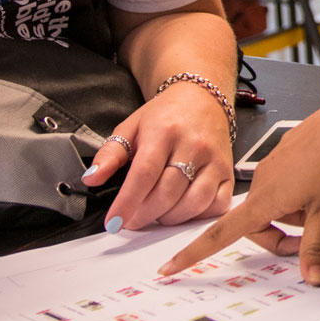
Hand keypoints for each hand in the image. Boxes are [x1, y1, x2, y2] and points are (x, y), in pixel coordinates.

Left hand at [84, 82, 235, 230]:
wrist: (202, 98)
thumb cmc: (165, 115)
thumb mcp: (131, 127)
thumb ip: (110, 154)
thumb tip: (91, 178)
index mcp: (164, 131)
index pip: (144, 174)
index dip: (127, 202)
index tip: (114, 222)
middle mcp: (193, 144)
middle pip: (168, 192)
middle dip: (144, 214)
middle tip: (132, 219)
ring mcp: (214, 159)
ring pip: (194, 202)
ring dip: (170, 218)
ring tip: (156, 214)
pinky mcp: (228, 171)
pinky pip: (217, 204)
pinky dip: (198, 215)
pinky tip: (183, 210)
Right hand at [157, 99, 319, 285]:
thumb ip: (315, 248)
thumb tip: (312, 278)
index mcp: (264, 199)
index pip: (221, 234)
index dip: (193, 253)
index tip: (170, 267)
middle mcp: (263, 182)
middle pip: (256, 224)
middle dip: (279, 236)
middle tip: (311, 235)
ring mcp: (274, 167)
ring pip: (274, 205)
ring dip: (294, 214)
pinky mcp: (286, 155)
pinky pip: (284, 186)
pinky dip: (299, 195)